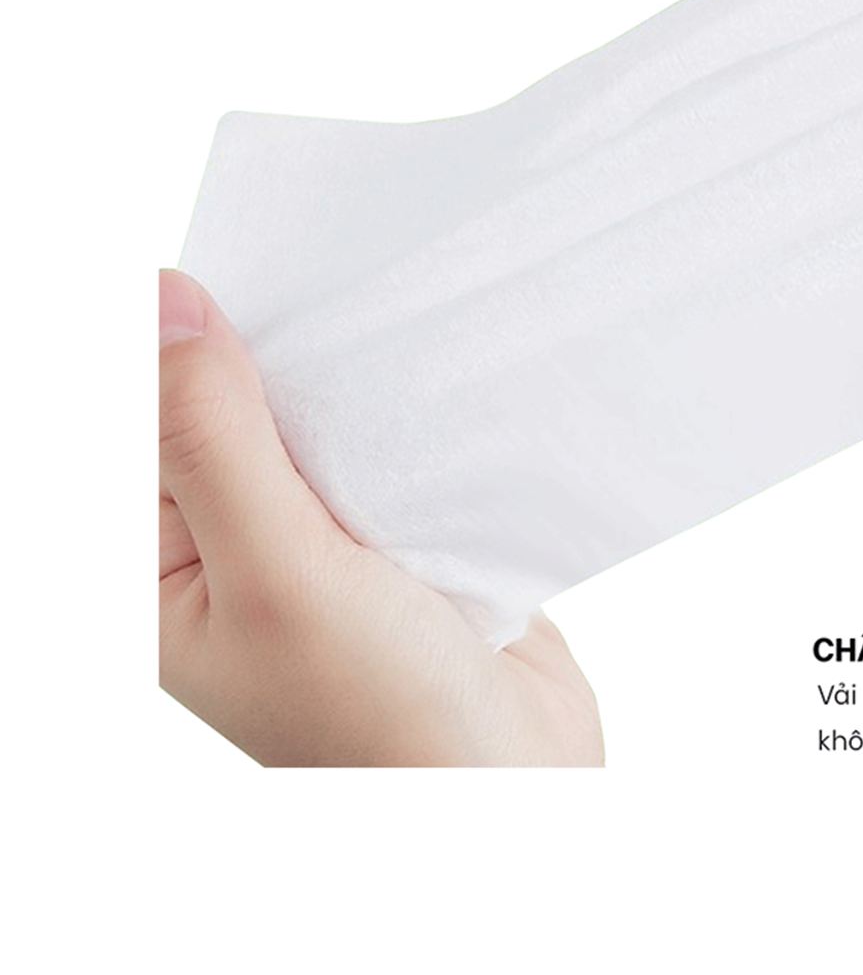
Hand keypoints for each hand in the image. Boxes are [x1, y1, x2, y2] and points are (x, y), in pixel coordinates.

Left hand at [159, 269, 603, 766]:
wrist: (511, 788)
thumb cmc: (378, 717)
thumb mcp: (277, 571)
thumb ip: (212, 438)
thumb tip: (164, 303)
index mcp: (162, 569)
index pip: (145, 418)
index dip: (185, 340)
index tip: (255, 280)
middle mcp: (234, 549)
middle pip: (231, 407)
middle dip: (277, 352)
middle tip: (337, 295)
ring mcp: (319, 544)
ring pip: (315, 420)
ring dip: (352, 380)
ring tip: (395, 337)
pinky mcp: (396, 538)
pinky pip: (387, 447)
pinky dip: (410, 413)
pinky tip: (439, 388)